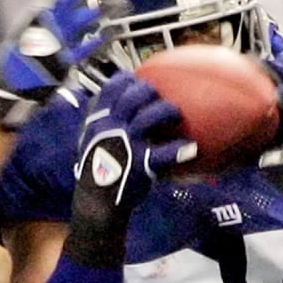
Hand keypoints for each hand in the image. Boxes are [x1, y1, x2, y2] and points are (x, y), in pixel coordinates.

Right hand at [0, 0, 126, 129]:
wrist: (11, 79)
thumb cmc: (23, 51)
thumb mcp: (31, 23)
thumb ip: (46, 6)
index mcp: (41, 11)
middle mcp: (50, 21)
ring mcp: (58, 39)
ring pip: (85, 18)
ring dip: (105, 9)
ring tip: (125, 3)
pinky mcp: (65, 60)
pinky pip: (86, 48)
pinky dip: (101, 39)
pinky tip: (115, 32)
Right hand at [74, 72, 195, 213]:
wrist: (95, 202)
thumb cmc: (98, 170)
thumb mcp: (91, 141)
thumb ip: (104, 124)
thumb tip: (120, 108)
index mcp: (99, 120)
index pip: (112, 88)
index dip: (128, 80)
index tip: (139, 81)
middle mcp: (111, 127)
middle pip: (133, 96)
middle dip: (150, 91)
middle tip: (160, 97)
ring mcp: (126, 145)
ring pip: (148, 118)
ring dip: (166, 111)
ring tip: (175, 114)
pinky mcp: (139, 165)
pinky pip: (163, 154)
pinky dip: (178, 150)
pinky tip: (191, 148)